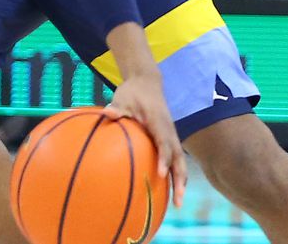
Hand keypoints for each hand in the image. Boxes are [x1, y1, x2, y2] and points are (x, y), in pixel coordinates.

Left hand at [105, 71, 185, 208]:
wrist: (147, 82)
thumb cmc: (133, 92)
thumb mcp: (123, 98)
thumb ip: (117, 108)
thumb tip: (106, 113)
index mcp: (160, 123)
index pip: (164, 144)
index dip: (164, 159)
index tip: (161, 175)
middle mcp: (169, 132)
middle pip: (179, 159)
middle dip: (180, 180)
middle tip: (178, 202)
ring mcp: (171, 136)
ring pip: (180, 162)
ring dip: (180, 181)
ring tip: (178, 204)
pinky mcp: (168, 139)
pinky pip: (174, 159)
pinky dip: (175, 174)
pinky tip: (168, 191)